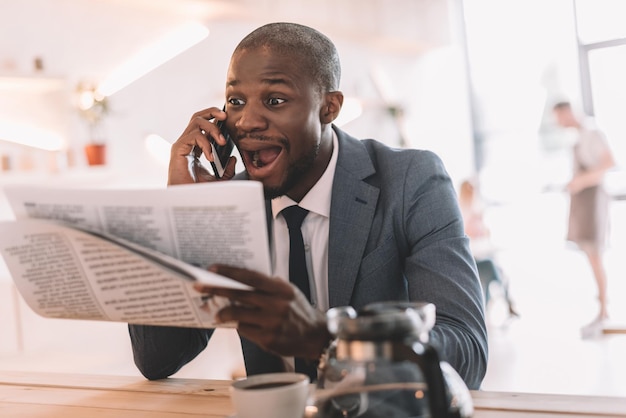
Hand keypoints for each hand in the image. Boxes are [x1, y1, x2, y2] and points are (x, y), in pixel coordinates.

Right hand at [168, 107, 236, 184]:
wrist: (186, 200)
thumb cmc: (198, 190)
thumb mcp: (218, 179)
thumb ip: (227, 170)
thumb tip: (233, 158)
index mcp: (195, 147)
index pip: (203, 125)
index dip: (215, 119)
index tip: (228, 121)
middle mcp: (187, 143)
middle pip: (198, 117)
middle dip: (212, 112)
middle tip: (225, 116)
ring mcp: (181, 144)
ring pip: (196, 122)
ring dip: (213, 128)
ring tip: (223, 141)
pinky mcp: (178, 149)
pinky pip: (194, 136)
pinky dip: (205, 144)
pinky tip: (211, 157)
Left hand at [194, 264, 331, 359]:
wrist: (315, 337)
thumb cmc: (298, 311)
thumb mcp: (288, 292)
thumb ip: (268, 286)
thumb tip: (240, 279)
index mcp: (281, 289)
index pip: (251, 277)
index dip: (230, 272)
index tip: (212, 268)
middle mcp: (277, 305)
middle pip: (240, 294)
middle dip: (217, 289)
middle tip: (198, 286)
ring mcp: (272, 323)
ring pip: (238, 314)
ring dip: (223, 313)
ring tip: (216, 314)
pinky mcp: (269, 339)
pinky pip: (245, 330)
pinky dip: (239, 326)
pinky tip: (238, 325)